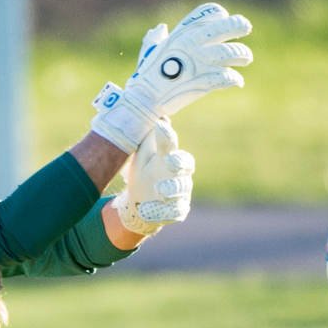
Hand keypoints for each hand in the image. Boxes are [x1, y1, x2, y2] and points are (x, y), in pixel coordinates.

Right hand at [91, 2, 252, 152]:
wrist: (146, 100)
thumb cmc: (146, 77)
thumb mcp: (150, 52)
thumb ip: (156, 39)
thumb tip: (160, 29)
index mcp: (184, 32)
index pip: (210, 13)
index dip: (220, 15)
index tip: (225, 19)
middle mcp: (196, 42)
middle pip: (227, 26)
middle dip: (239, 25)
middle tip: (246, 28)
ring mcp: (202, 61)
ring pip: (233, 52)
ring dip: (242, 54)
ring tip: (246, 58)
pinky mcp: (207, 80)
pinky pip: (228, 77)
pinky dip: (234, 79)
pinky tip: (237, 81)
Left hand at [112, 118, 194, 236]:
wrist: (141, 206)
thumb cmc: (143, 176)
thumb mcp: (142, 158)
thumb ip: (149, 140)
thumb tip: (159, 116)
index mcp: (168, 156)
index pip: (171, 144)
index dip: (167, 136)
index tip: (160, 126)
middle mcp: (180, 172)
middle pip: (186, 163)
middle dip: (179, 162)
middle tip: (169, 161)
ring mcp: (181, 191)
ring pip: (181, 188)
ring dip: (171, 189)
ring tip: (159, 190)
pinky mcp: (179, 210)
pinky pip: (176, 211)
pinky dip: (164, 212)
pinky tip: (150, 211)